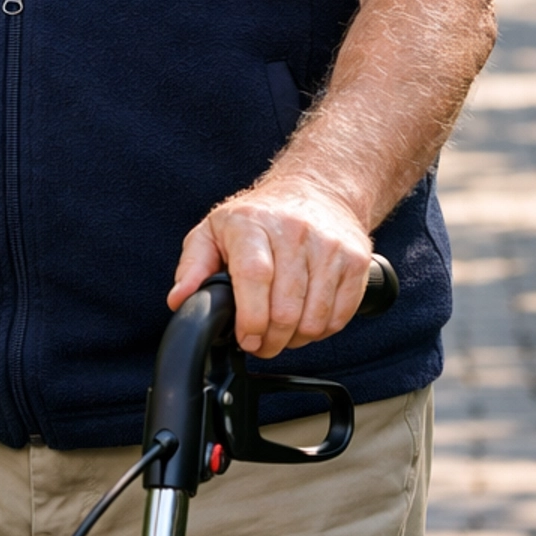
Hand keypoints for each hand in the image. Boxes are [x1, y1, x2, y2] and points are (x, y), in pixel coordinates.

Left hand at [168, 179, 373, 356]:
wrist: (318, 190)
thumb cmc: (260, 217)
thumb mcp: (215, 231)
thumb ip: (193, 266)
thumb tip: (179, 300)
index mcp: (253, 224)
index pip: (255, 276)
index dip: (250, 318)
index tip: (246, 338)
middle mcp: (295, 232)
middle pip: (286, 307)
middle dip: (270, 340)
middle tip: (261, 344)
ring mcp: (329, 246)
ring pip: (315, 318)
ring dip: (296, 340)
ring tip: (282, 335)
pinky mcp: (356, 261)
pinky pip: (340, 316)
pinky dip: (321, 331)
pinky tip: (306, 323)